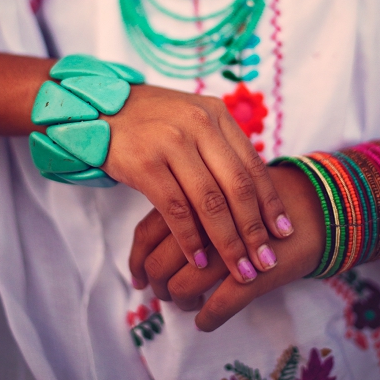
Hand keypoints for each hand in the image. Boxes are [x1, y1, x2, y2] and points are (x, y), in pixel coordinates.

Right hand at [102, 84, 292, 284]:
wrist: (96, 109)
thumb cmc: (152, 123)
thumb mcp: (193, 121)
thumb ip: (221, 148)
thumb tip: (256, 194)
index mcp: (217, 115)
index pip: (253, 166)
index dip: (271, 202)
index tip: (283, 232)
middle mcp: (199, 125)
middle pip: (237, 187)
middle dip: (255, 229)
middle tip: (266, 261)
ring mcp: (171, 143)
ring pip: (210, 202)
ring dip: (228, 242)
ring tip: (240, 269)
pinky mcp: (143, 163)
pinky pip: (175, 209)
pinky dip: (190, 239)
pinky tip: (199, 261)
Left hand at [128, 164, 324, 330]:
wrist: (322, 208)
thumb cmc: (268, 201)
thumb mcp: (224, 191)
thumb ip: (191, 206)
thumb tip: (156, 240)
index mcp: (196, 198)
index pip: (147, 234)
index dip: (138, 261)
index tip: (139, 278)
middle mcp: (208, 224)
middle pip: (159, 265)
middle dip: (158, 287)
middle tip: (166, 295)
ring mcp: (232, 250)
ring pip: (183, 288)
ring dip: (181, 304)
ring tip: (191, 306)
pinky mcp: (256, 274)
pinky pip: (218, 306)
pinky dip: (207, 318)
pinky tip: (207, 320)